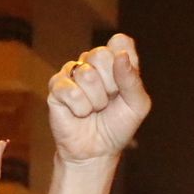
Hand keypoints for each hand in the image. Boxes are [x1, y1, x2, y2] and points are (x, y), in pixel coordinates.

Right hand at [47, 34, 150, 166]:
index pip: (121, 43)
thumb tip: (120, 56)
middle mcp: (92, 62)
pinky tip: (80, 113)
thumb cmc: (117, 126)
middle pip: (102, 55)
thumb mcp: (137, 106)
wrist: (97, 151)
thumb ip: (133, 80)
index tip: (125, 86)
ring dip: (96, 101)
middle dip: (111, 86)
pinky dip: (81, 109)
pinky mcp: (56, 87)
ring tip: (94, 109)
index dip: (125, 64)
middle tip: (109, 101)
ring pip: (87, 75)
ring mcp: (72, 72)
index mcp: (114, 60)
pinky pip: (71, 92)